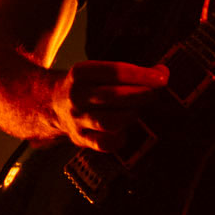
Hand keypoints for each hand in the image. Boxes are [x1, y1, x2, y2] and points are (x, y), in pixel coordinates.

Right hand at [53, 59, 168, 151]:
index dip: (142, 75)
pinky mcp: (81, 139)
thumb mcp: (100, 71)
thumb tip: (162, 72)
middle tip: (156, 94)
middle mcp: (76, 96)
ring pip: (111, 121)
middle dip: (142, 95)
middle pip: (115, 96)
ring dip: (132, 115)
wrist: (52, 104)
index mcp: (81, 73)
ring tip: (138, 110)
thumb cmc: (88, 86)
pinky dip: (121, 137)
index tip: (162, 77)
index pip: (115, 71)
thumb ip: (131, 72)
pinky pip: (106, 143)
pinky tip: (126, 129)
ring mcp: (77, 120)